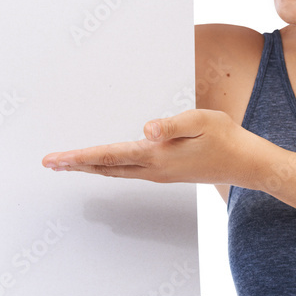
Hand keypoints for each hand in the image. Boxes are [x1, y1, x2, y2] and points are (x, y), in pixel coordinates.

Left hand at [41, 109, 271, 186]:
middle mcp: (153, 169)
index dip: (79, 157)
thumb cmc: (225, 138)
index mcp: (156, 155)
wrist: (245, 163)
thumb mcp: (201, 121)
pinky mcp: (165, 172)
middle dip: (75, 166)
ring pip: (114, 171)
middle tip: (49, 163)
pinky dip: (107, 166)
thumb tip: (147, 129)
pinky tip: (104, 163)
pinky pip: (127, 171)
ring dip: (89, 167)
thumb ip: (172, 124)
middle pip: (104, 168)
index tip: (55, 159)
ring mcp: (158, 173)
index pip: (108, 156)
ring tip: (68, 164)